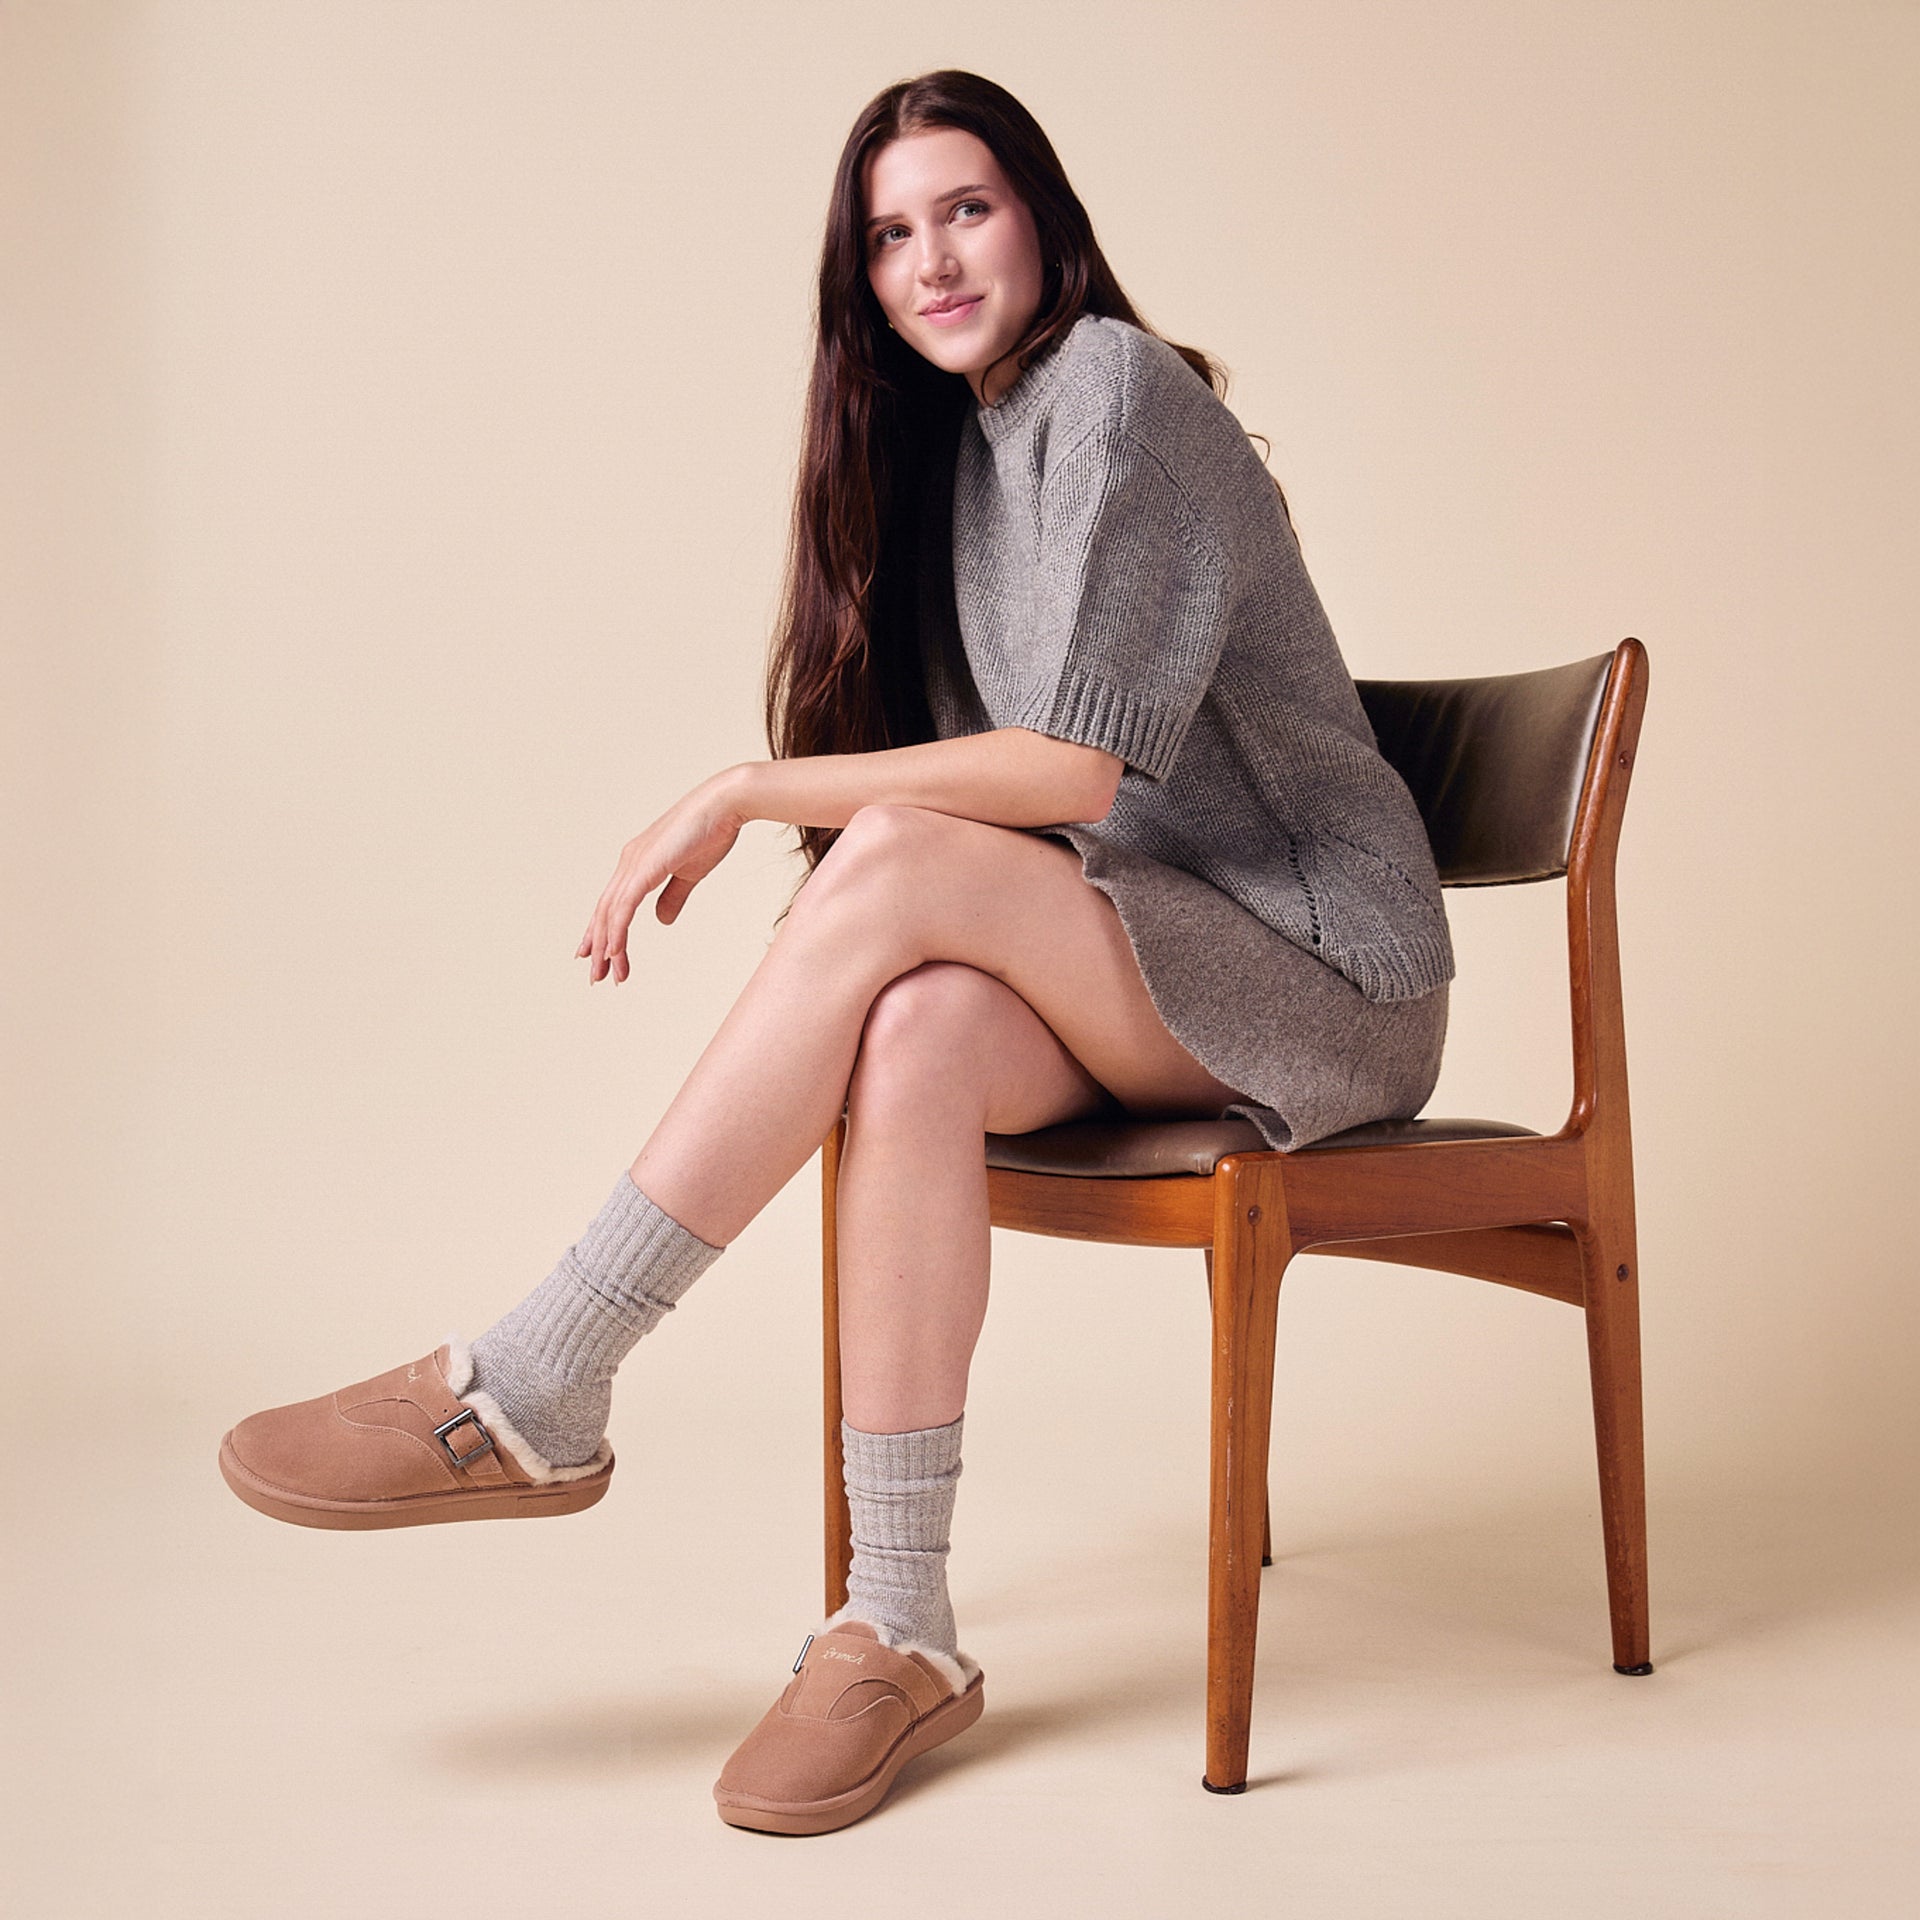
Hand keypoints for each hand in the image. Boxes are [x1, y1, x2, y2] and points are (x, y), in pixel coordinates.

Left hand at [576, 772, 747, 983]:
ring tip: (607, 975)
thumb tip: (661, 921)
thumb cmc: (711, 832)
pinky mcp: (645, 868)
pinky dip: (616, 931)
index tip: (599, 955)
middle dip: (598, 946)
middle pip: (604, 911)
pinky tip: (613, 952)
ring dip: (607, 947)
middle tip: (596, 976)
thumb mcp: (689, 874)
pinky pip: (624, 907)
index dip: (603, 930)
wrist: (725, 805)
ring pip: (610, 914)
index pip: (612, 903)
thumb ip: (673, 897)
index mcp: (637, 862)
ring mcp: (634, 864)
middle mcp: (629, 862)